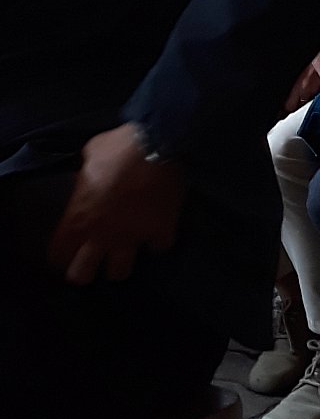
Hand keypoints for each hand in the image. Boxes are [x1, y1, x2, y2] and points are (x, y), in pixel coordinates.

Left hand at [47, 124, 185, 285]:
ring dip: (121, 261)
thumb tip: (87, 177)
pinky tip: (157, 232)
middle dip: (84, 269)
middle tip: (92, 257)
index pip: (58, 254)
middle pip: (82, 274)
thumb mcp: (90, 154)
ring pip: (120, 272)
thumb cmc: (120, 147)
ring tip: (124, 250)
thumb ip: (85, 175)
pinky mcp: (161, 231)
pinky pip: (159, 246)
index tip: (67, 249)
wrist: (161, 144)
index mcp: (79, 217)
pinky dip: (157, 241)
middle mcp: (102, 235)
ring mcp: (132, 236)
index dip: (61, 253)